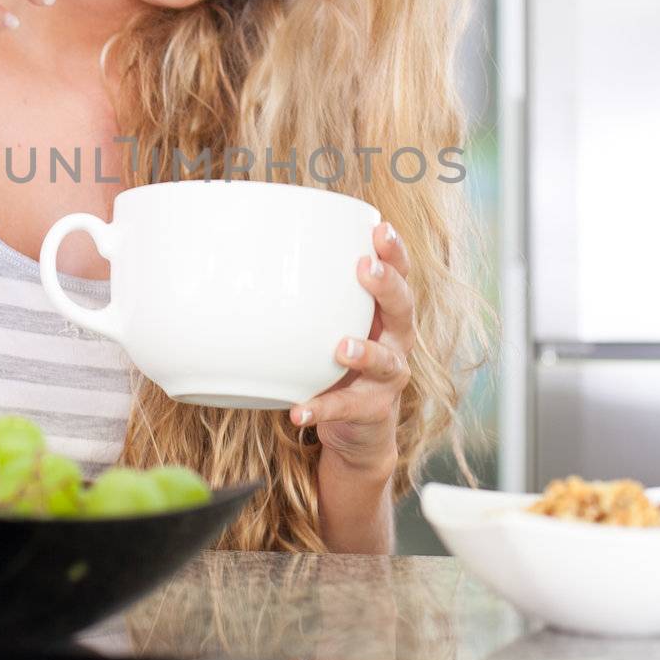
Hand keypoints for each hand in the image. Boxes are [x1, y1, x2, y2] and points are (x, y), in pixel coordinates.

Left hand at [290, 221, 414, 475]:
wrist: (359, 430)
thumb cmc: (340, 364)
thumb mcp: (334, 327)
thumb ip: (315, 299)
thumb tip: (255, 259)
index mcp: (387, 315)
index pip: (401, 277)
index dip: (395, 253)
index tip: (380, 230)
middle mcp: (397, 342)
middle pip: (403, 310)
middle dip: (387, 287)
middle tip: (366, 268)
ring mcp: (388, 379)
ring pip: (385, 362)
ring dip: (364, 352)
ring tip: (341, 347)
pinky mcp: (373, 411)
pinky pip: (347, 409)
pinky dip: (322, 409)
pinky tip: (299, 411)